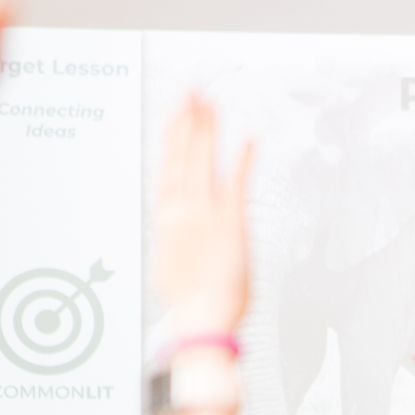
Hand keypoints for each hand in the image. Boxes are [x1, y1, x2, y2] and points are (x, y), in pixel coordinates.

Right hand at [153, 96, 252, 334]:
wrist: (201, 323)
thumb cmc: (192, 305)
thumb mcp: (174, 267)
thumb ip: (178, 243)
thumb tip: (178, 238)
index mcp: (167, 221)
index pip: (168, 168)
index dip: (173, 139)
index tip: (176, 115)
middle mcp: (182, 211)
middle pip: (182, 156)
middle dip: (186, 121)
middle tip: (190, 91)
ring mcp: (205, 214)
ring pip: (202, 161)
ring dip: (206, 129)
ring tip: (207, 101)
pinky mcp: (231, 224)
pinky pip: (237, 183)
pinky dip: (242, 160)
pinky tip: (248, 138)